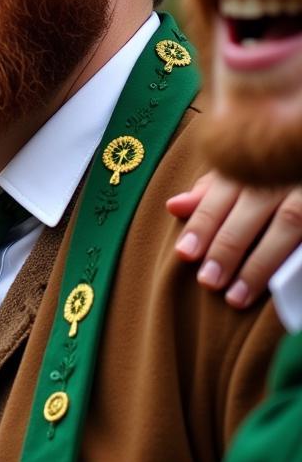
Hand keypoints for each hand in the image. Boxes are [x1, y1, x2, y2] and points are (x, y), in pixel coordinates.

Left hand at [166, 172, 301, 307]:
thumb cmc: (270, 174)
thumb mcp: (240, 173)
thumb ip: (210, 191)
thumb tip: (173, 206)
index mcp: (251, 164)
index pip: (221, 194)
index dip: (202, 223)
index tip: (184, 254)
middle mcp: (280, 174)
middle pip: (253, 208)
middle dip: (227, 246)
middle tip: (208, 281)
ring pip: (289, 222)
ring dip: (261, 262)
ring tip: (237, 296)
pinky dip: (296, 262)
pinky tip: (282, 286)